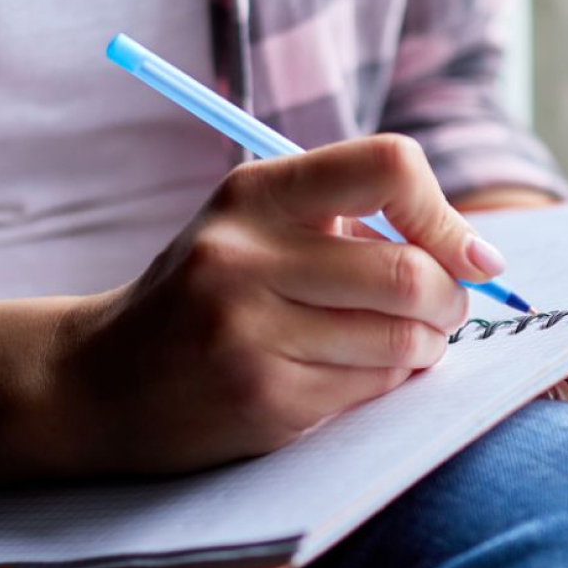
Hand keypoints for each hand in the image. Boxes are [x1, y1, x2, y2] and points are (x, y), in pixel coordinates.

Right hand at [44, 135, 505, 474]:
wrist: (96, 382)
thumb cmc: (205, 293)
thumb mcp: (255, 226)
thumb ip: (348, 218)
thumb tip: (472, 250)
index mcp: (255, 194)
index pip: (389, 166)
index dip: (445, 214)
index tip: (467, 252)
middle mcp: (245, 256)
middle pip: (409, 270)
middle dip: (452, 297)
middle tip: (449, 309)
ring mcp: (249, 332)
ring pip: (402, 339)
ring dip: (428, 346)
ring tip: (410, 343)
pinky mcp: (262, 400)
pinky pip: (371, 389)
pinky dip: (389, 383)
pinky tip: (360, 373)